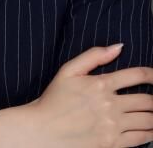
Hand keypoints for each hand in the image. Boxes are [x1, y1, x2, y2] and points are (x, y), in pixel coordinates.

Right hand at [27, 44, 152, 147]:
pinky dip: (150, 133)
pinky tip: (150, 129)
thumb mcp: (68, 70)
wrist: (43, 130)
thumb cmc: (54, 99)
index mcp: (100, 83)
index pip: (137, 75)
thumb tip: (118, 47)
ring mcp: (112, 126)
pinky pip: (141, 138)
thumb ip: (93, 56)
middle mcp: (110, 104)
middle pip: (147, 100)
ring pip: (148, 120)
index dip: (152, 75)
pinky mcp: (112, 144)